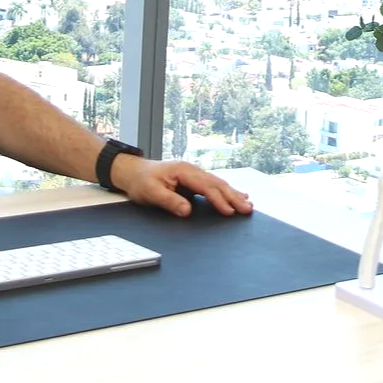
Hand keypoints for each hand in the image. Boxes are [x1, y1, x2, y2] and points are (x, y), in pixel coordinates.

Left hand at [108, 156, 252, 218]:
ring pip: (219, 184)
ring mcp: (194, 174)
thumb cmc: (141, 181)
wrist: (134, 171)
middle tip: (247, 209)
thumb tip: (187, 210)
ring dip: (234, 194)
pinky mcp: (194, 180)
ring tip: (248, 204)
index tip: (229, 211)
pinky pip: (214, 185)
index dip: (218, 200)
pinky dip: (227, 191)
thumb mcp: (150, 193)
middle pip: (217, 184)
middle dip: (233, 197)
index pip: (206, 186)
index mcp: (183, 171)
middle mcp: (192, 170)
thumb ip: (169, 201)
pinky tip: (238, 194)